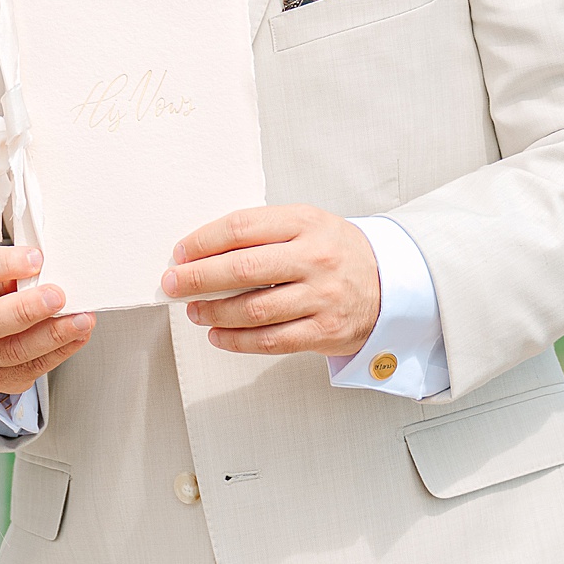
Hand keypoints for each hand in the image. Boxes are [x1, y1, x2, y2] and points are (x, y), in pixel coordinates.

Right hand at [0, 246, 94, 396]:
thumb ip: (16, 270)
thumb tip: (53, 267)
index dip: (3, 264)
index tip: (36, 258)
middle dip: (27, 309)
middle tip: (58, 296)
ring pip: (14, 350)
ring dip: (53, 334)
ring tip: (81, 319)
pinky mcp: (0, 376)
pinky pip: (33, 367)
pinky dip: (61, 350)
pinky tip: (78, 335)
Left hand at [161, 203, 379, 356]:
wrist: (391, 284)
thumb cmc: (334, 252)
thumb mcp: (306, 225)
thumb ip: (262, 233)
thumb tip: (200, 253)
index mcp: (306, 223)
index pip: (242, 227)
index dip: (203, 241)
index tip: (180, 253)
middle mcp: (315, 258)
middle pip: (242, 269)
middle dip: (197, 278)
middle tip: (172, 284)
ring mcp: (321, 297)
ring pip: (253, 309)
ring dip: (213, 312)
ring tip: (193, 311)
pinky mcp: (324, 331)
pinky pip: (270, 341)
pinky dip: (236, 340)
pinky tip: (218, 335)